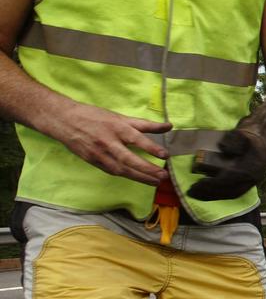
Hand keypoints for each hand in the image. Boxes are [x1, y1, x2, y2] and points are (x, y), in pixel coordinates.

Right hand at [51, 103, 170, 184]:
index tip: (165, 155)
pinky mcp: (93, 161)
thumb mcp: (119, 117)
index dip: (151, 147)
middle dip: (147, 169)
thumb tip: (169, 126)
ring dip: (140, 177)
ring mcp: (99, 154)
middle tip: (163, 176)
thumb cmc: (94, 117)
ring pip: (121, 169)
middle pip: (129, 159)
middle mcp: (108, 142)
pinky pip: (112, 171)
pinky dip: (126, 176)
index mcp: (116, 127)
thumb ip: (145, 124)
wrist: (63, 120)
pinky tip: (139, 179)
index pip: (136, 139)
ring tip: (156, 181)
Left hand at [188, 97, 265, 200]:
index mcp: (251, 167)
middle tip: (192, 192)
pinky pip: (235, 192)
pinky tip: (209, 194)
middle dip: (210, 193)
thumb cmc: (253, 133)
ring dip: (214, 196)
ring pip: (232, 193)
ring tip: (198, 194)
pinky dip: (221, 194)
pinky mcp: (249, 181)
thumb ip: (233, 141)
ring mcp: (252, 180)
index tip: (197, 184)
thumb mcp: (242, 133)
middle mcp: (252, 177)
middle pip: (230, 191)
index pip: (229, 180)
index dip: (213, 184)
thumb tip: (223, 148)